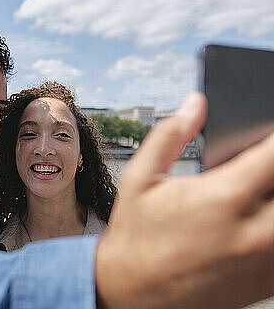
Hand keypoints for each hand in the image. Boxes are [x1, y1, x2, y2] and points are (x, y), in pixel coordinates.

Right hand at [96, 92, 273, 308]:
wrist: (133, 293)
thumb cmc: (136, 237)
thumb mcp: (140, 178)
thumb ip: (170, 136)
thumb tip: (194, 104)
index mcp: (223, 197)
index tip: (268, 133)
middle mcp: (256, 230)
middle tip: (261, 167)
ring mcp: (268, 260)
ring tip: (258, 194)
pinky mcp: (270, 281)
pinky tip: (257, 219)